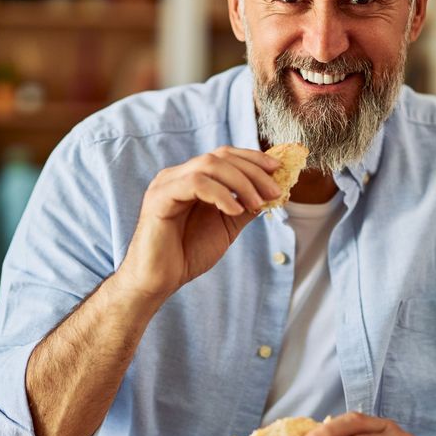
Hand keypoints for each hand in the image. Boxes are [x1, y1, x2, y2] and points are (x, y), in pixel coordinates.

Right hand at [112, 146, 280, 301]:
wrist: (158, 280)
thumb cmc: (187, 254)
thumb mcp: (226, 226)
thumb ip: (245, 206)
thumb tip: (272, 193)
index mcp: (190, 179)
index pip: (224, 155)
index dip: (252, 158)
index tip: (277, 168)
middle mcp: (177, 175)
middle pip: (219, 156)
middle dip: (252, 171)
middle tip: (274, 190)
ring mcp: (166, 184)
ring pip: (209, 165)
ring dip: (240, 182)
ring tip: (257, 203)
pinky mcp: (159, 198)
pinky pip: (195, 184)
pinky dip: (220, 194)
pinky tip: (234, 210)